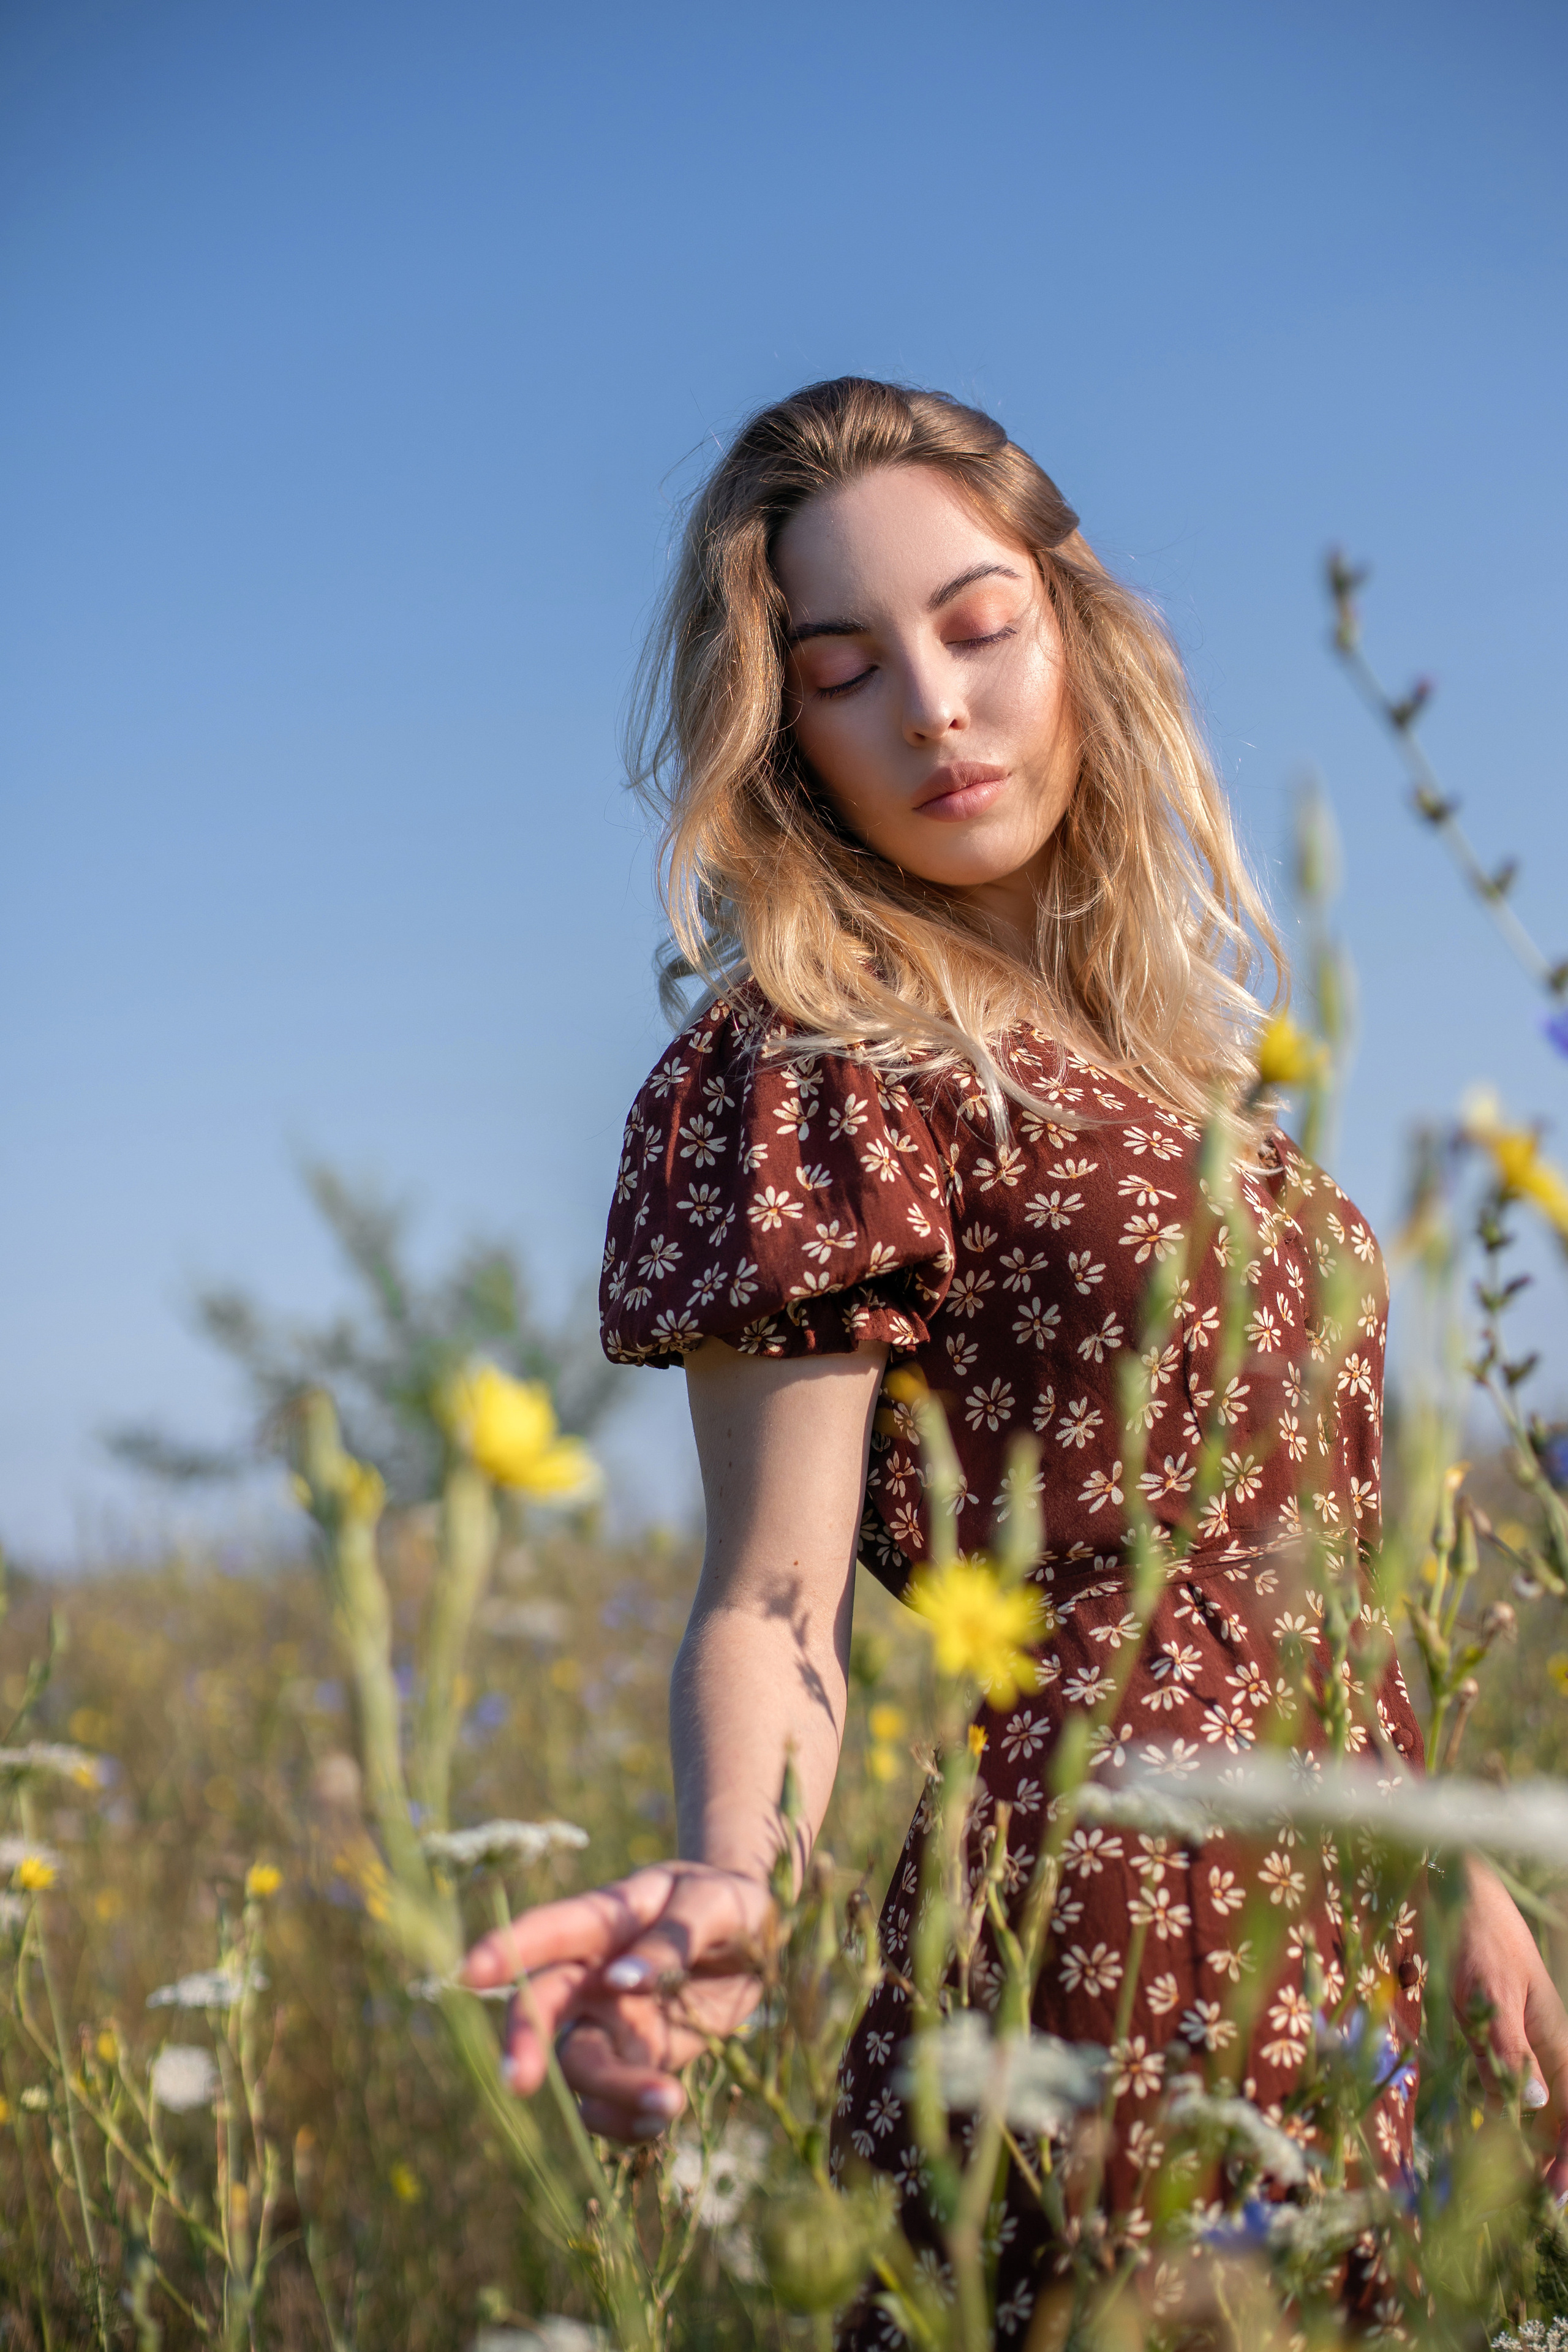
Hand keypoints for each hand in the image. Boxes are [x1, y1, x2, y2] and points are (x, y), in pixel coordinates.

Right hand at [459, 1862, 772, 2142]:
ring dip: (611, 2090)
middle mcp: (593, 1974)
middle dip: (524, 2042)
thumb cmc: (728, 1902)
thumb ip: (673, 1937)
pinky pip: (609, 2104)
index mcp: (608, 1919)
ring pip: (578, 2065)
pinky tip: (662, 2115)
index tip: (470, 1972)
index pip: (550, 1931)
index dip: (507, 1949)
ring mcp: (609, 2022)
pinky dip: (627, 2120)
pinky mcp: (634, 2062)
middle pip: (542, 2006)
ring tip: (668, 2101)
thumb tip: (620, 1981)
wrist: (760, 1938)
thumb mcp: (717, 1903)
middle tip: (520, 2081)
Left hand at [1453, 1856, 1567, 2197]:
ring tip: (1501, 2183)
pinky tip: (1475, 2129)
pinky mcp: (1491, 2035)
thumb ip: (1507, 2043)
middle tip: (1529, 2202)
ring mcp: (1518, 2042)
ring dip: (1522, 2143)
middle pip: (1557, 2118)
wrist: (1457, 1892)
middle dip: (1548, 2160)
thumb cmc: (1477, 1936)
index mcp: (1555, 2041)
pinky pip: (1501, 2083)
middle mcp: (1542, 2048)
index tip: (1555, 2197)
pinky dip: (1493, 2111)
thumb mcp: (1488, 1989)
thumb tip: (1535, 2101)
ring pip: (1530, 2106)